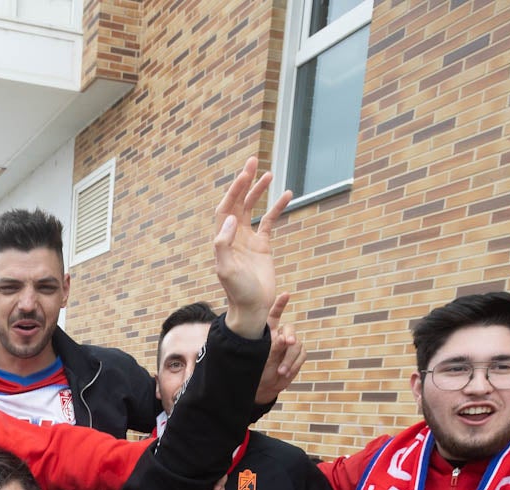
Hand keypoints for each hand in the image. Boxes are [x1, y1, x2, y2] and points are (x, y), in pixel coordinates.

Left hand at [213, 158, 292, 338]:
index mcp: (223, 239)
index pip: (226, 207)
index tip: (244, 175)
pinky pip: (270, 221)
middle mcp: (234, 236)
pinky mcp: (263, 246)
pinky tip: (287, 195)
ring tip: (268, 174)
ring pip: (252, 208)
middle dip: (244, 182)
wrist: (252, 308)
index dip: (233, 190)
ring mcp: (248, 239)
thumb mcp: (226, 270)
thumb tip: (229, 218)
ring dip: (258, 191)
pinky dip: (277, 208)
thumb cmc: (237, 291)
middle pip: (237, 202)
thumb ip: (223, 244)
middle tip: (253, 161)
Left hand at [255, 293, 305, 402]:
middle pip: (290, 329)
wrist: (266, 385)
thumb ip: (274, 348)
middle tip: (288, 343)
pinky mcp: (299, 354)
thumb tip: (285, 339)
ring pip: (297, 345)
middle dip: (290, 336)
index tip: (286, 294)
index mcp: (269, 331)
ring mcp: (291, 344)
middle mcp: (281, 335)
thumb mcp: (264, 359)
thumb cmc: (259, 370)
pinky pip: (302, 355)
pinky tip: (286, 373)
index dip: (280, 304)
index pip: (275, 315)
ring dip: (290, 359)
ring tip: (281, 371)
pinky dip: (295, 364)